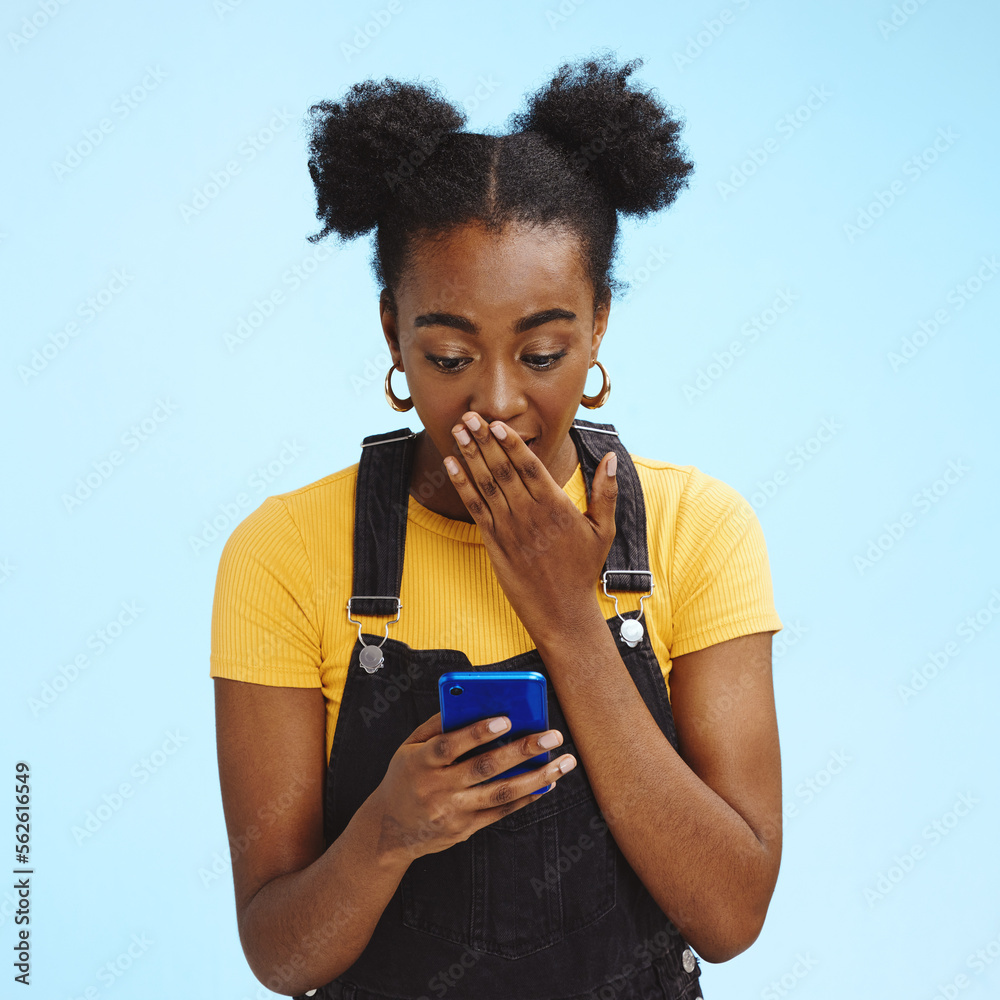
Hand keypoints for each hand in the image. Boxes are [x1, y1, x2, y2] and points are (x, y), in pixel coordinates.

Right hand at [372, 711, 576, 862]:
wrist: (389, 830)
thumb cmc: (405, 777)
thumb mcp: (409, 747)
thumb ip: (437, 725)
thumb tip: (469, 701)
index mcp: (421, 762)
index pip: (450, 746)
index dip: (477, 733)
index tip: (507, 719)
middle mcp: (438, 788)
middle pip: (484, 768)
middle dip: (523, 750)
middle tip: (553, 736)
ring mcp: (453, 811)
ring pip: (500, 793)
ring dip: (537, 777)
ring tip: (563, 763)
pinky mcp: (465, 828)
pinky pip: (501, 812)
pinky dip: (526, 797)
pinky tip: (546, 784)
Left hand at [442, 411, 616, 640]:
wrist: (562, 610)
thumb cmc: (583, 569)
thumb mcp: (603, 529)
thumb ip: (606, 492)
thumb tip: (612, 457)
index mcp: (555, 505)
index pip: (529, 465)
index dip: (512, 442)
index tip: (497, 423)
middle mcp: (529, 513)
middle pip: (503, 468)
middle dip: (484, 440)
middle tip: (469, 416)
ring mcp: (509, 527)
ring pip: (486, 484)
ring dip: (469, 455)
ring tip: (457, 431)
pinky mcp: (494, 542)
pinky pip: (475, 507)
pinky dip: (462, 484)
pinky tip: (451, 464)